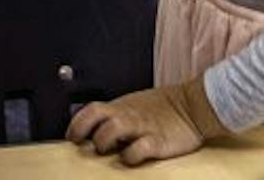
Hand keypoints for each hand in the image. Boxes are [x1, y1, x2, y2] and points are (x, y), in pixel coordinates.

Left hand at [67, 80, 226, 165]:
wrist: (193, 105)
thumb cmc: (160, 109)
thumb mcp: (134, 107)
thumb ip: (115, 117)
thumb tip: (92, 131)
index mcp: (120, 107)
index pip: (90, 110)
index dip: (77, 124)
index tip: (71, 138)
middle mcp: (128, 116)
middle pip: (96, 116)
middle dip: (84, 131)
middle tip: (83, 145)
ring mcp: (142, 127)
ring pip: (113, 129)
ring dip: (104, 141)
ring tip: (107, 150)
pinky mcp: (158, 141)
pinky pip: (139, 148)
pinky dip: (130, 155)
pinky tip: (130, 158)